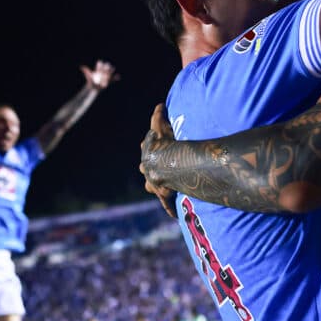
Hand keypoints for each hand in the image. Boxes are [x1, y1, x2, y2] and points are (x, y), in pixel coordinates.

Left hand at [81, 60, 118, 90]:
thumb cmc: (90, 81)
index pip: (99, 67)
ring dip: (110, 71)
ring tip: (113, 68)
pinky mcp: (108, 81)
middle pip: (105, 69)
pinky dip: (115, 78)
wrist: (93, 87)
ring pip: (108, 73)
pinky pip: (112, 80)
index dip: (99, 65)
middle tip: (107, 64)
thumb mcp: (88, 76)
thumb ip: (86, 71)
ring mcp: (105, 77)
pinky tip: (118, 76)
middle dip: (106, 67)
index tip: (99, 62)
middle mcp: (102, 73)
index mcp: (98, 71)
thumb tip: (82, 66)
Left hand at [140, 103, 177, 217]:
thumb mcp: (161, 125)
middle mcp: (148, 169)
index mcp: (148, 153)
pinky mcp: (163, 194)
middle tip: (156, 172)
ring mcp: (155, 183)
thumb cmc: (163, 142)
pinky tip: (174, 215)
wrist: (164, 160)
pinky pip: (167, 203)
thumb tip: (159, 104)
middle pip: (147, 171)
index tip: (156, 147)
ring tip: (165, 191)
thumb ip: (159, 115)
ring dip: (158, 188)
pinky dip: (170, 209)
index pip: (146, 150)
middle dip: (150, 171)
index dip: (150, 149)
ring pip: (152, 187)